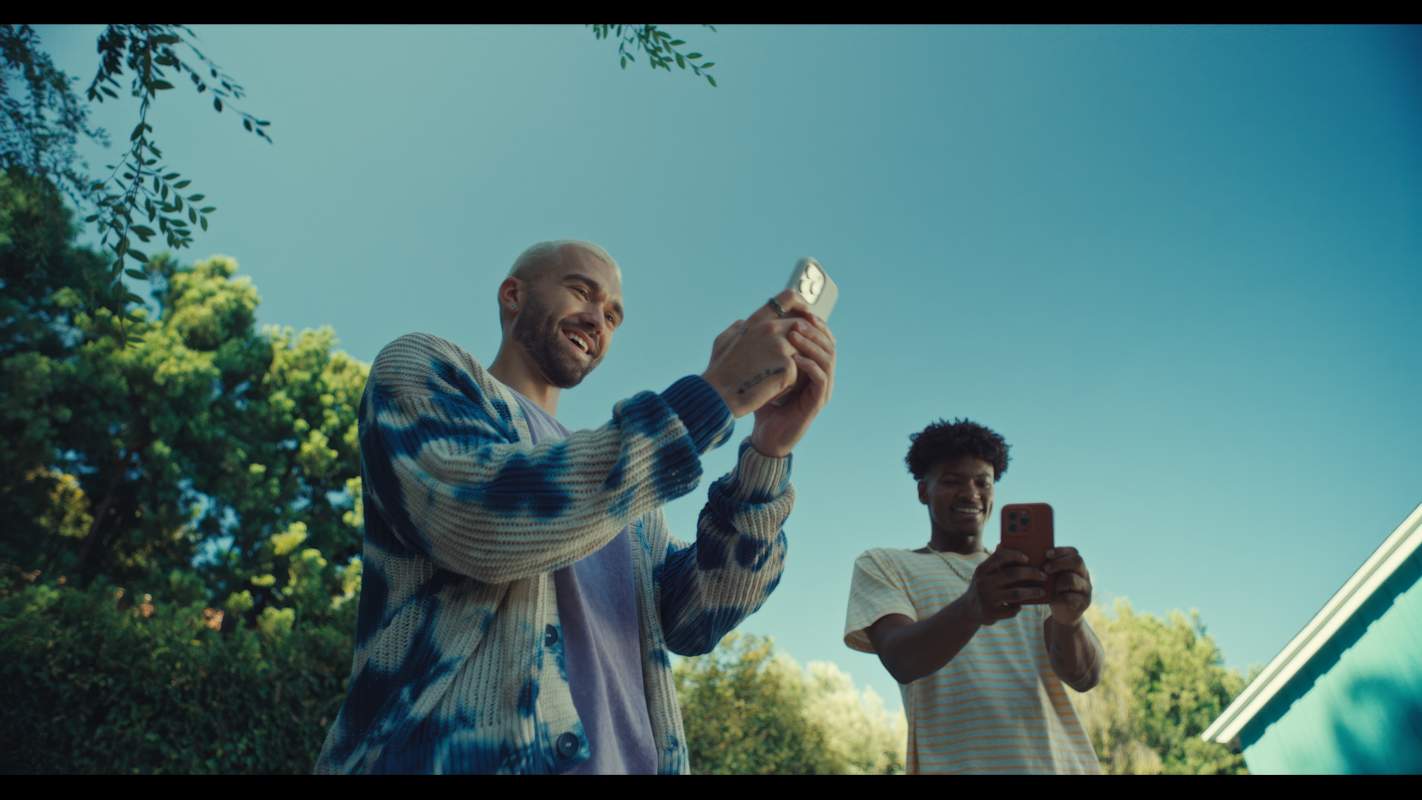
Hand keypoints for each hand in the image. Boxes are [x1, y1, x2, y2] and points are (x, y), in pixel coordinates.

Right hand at [701, 289, 809, 418]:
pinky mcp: (788, 367)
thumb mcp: (723, 340)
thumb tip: (743, 322)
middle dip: (801, 343)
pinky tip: (772, 391)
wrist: (718, 395)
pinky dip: (789, 384)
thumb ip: (738, 327)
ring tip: (775, 381)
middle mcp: (771, 329)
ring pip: (802, 352)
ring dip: (794, 366)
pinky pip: (799, 373)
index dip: (802, 305)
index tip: (807, 315)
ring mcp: (781, 347)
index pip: (788, 298)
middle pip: (802, 327)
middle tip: (792, 362)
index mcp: (757, 321)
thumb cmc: (719, 371)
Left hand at [749, 299, 834, 457]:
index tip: (801, 312)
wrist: (765, 434)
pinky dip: (810, 366)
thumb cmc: (765, 402)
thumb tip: (757, 322)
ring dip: (812, 345)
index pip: (824, 338)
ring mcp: (822, 390)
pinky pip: (820, 379)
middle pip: (829, 345)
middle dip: (814, 331)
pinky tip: (795, 359)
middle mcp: (822, 376)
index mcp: (814, 366)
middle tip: (797, 322)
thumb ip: (769, 350)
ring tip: (795, 335)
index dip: (816, 324)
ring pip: (827, 359)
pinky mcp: (817, 402)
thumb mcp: (767, 370)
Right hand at [965, 548, 1047, 626]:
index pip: (999, 557)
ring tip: (1041, 591)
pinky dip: (1018, 607)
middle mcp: (983, 582)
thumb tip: (1003, 544)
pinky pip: (1011, 609)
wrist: (968, 610)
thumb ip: (995, 562)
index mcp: (982, 570)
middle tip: (1043, 575)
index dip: (1015, 555)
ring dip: (1032, 592)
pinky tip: (1022, 605)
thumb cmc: (983, 587)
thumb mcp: (984, 574)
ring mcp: (987, 598)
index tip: (1027, 558)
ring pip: (1016, 594)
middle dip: (1031, 574)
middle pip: (1012, 574)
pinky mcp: (991, 612)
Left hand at [1043, 547, 1091, 626]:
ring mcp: (1086, 589)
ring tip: (1048, 587)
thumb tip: (1032, 555)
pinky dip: (1059, 597)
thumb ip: (1049, 567)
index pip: (1073, 552)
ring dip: (1057, 582)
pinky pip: (1070, 597)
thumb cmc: (1054, 591)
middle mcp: (1084, 575)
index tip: (1047, 554)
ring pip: (1072, 579)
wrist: (1063, 615)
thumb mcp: (1053, 578)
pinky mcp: (1083, 602)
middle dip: (1058, 563)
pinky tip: (1052, 598)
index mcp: (1077, 566)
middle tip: (1045, 569)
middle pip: (1077, 562)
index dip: (1060, 551)